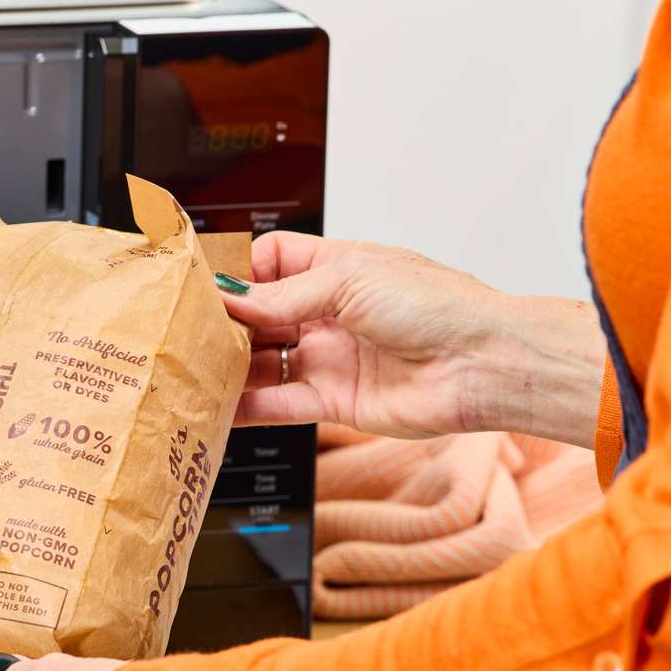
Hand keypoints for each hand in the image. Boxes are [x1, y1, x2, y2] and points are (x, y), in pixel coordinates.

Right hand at [220, 232, 604, 446]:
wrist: (483, 364)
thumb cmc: (438, 306)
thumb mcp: (349, 280)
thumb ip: (283, 295)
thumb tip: (231, 298)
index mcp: (336, 269)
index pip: (271, 262)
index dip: (240, 272)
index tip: (206, 285)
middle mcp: (330, 313)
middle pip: (261, 315)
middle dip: (227, 323)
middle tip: (188, 331)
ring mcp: (331, 357)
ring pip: (265, 362)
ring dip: (232, 366)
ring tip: (195, 369)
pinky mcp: (336, 401)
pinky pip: (281, 404)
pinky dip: (249, 408)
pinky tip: (221, 407)